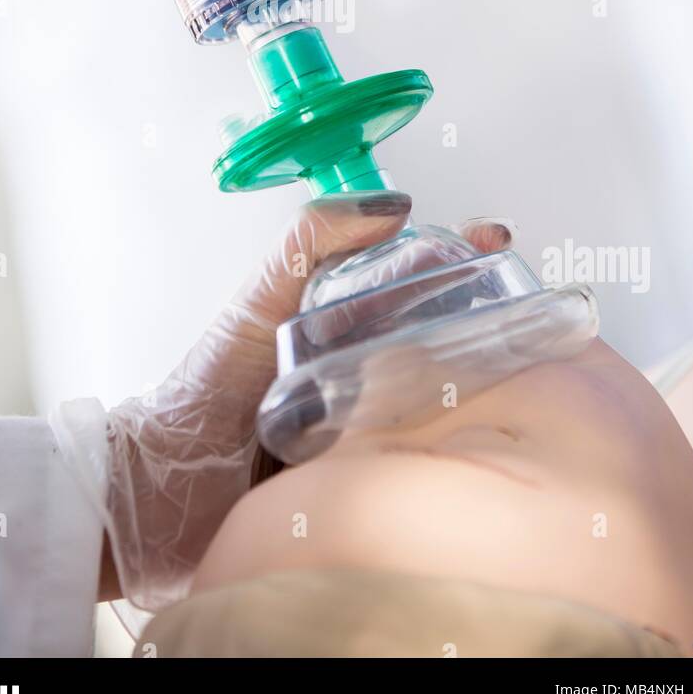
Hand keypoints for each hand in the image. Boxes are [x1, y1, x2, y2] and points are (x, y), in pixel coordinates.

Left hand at [98, 193, 512, 607]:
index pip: (416, 273)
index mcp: (341, 320)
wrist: (166, 488)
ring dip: (485, 376)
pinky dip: (457, 442)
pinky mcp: (373, 478)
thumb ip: (309, 243)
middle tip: (525, 302)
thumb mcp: (258, 300)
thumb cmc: (204, 391)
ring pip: (443, 391)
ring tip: (526, 361)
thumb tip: (392, 205)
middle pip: (443, 330)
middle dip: (488, 310)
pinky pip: (426, 455)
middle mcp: (364, 367)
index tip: (495, 241)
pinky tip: (488, 434)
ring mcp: (371, 423)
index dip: (460, 253)